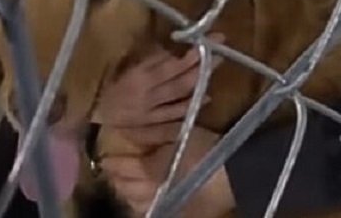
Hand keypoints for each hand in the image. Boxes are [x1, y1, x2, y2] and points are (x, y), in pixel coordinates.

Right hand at [92, 34, 223, 138]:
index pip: (174, 64)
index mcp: (141, 76)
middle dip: (204, 66)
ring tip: (215, 70)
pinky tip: (205, 99)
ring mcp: (151, 113)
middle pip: (183, 81)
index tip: (211, 39)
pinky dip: (190, 109)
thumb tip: (170, 48)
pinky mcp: (150, 126)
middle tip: (221, 52)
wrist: (87, 112)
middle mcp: (149, 95)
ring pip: (181, 98)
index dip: (195, 53)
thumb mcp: (122, 63)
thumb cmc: (102, 81)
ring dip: (200, 85)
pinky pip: (174, 119)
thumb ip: (146, 57)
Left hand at [101, 124, 234, 217]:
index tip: (104, 156)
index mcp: (154, 170)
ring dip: (128, 194)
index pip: (125, 169)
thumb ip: (151, 134)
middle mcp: (154, 192)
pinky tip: (144, 198)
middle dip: (118, 179)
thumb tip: (127, 132)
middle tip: (112, 169)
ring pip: (138, 205)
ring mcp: (166, 206)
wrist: (236, 173)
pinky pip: (154, 211)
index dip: (114, 163)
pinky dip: (144, 205)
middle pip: (127, 189)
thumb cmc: (207, 146)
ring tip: (125, 184)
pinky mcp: (178, 215)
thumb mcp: (178, 134)